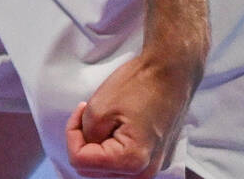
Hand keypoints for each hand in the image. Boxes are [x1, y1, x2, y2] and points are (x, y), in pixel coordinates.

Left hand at [64, 51, 199, 177]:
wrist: (171, 73)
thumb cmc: (139, 85)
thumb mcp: (98, 108)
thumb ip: (86, 135)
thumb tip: (86, 146)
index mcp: (131, 161)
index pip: (80, 161)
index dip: (72, 134)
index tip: (82, 110)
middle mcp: (144, 172)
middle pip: (92, 168)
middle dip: (84, 141)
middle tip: (88, 114)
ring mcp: (152, 167)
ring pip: (106, 166)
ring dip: (98, 143)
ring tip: (106, 117)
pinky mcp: (154, 158)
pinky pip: (122, 160)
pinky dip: (113, 144)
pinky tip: (118, 123)